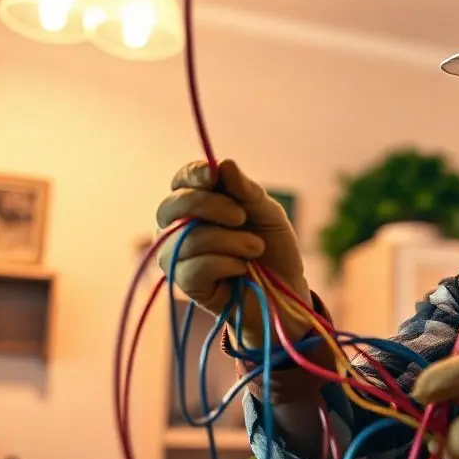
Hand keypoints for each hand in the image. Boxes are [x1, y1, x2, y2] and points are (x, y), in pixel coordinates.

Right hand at [155, 159, 332, 402]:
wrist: (284, 293)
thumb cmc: (273, 250)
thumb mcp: (268, 215)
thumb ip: (247, 191)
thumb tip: (224, 164)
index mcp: (199, 204)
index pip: (182, 181)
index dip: (194, 174)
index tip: (214, 175)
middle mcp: (179, 227)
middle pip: (173, 205)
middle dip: (210, 206)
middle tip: (241, 216)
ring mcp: (177, 255)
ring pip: (188, 237)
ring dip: (230, 241)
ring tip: (255, 248)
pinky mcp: (184, 284)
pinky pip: (194, 267)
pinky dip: (225, 263)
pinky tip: (240, 269)